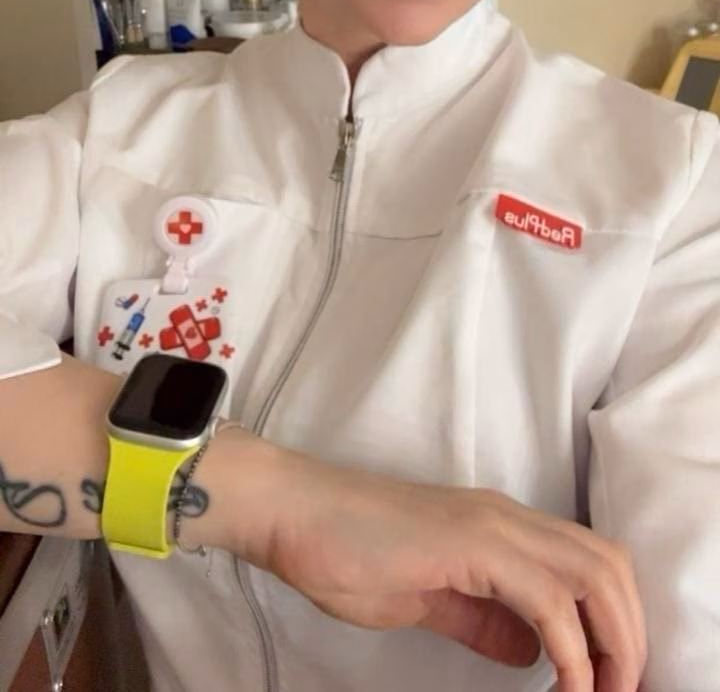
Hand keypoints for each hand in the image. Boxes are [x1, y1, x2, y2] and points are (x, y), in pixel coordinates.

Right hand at [245, 449, 646, 691]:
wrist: (296, 513)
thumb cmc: (347, 550)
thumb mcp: (428, 599)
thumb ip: (482, 620)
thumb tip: (529, 650)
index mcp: (502, 527)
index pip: (588, 562)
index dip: (614, 620)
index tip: (607, 681)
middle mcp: (509, 518)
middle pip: (608, 565)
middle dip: (627, 634)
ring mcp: (493, 524)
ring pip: (592, 573)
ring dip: (611, 639)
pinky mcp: (472, 542)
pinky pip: (546, 596)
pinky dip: (570, 645)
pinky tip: (563, 682)